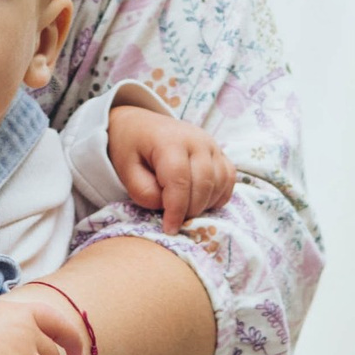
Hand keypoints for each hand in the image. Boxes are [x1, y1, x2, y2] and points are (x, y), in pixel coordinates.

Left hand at [108, 104, 234, 232]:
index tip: (169, 229)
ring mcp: (211, 144)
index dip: (176, 210)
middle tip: (174, 219)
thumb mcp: (126, 170)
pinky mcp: (219, 152)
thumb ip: (144, 192)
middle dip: (190, 209)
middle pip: (203, 184)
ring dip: (205, 204)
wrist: (140, 126)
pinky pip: (228, 178)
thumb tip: (168, 207)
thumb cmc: (131, 149)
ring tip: (184, 209)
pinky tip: (201, 201)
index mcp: (169, 141)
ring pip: (220, 182)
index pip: (179, 181)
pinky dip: (218, 195)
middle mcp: (196, 139)